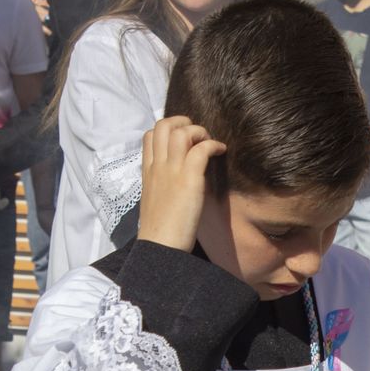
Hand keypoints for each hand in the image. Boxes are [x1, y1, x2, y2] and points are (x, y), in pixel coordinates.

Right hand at [137, 116, 226, 252]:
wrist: (160, 248)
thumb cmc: (161, 231)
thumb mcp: (156, 201)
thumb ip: (163, 184)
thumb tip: (177, 180)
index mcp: (148, 172)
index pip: (149, 135)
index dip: (168, 129)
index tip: (183, 139)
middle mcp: (157, 167)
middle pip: (163, 125)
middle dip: (183, 122)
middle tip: (198, 136)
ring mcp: (171, 171)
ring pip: (181, 131)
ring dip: (199, 131)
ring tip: (209, 143)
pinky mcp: (188, 180)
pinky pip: (201, 149)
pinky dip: (213, 144)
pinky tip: (221, 151)